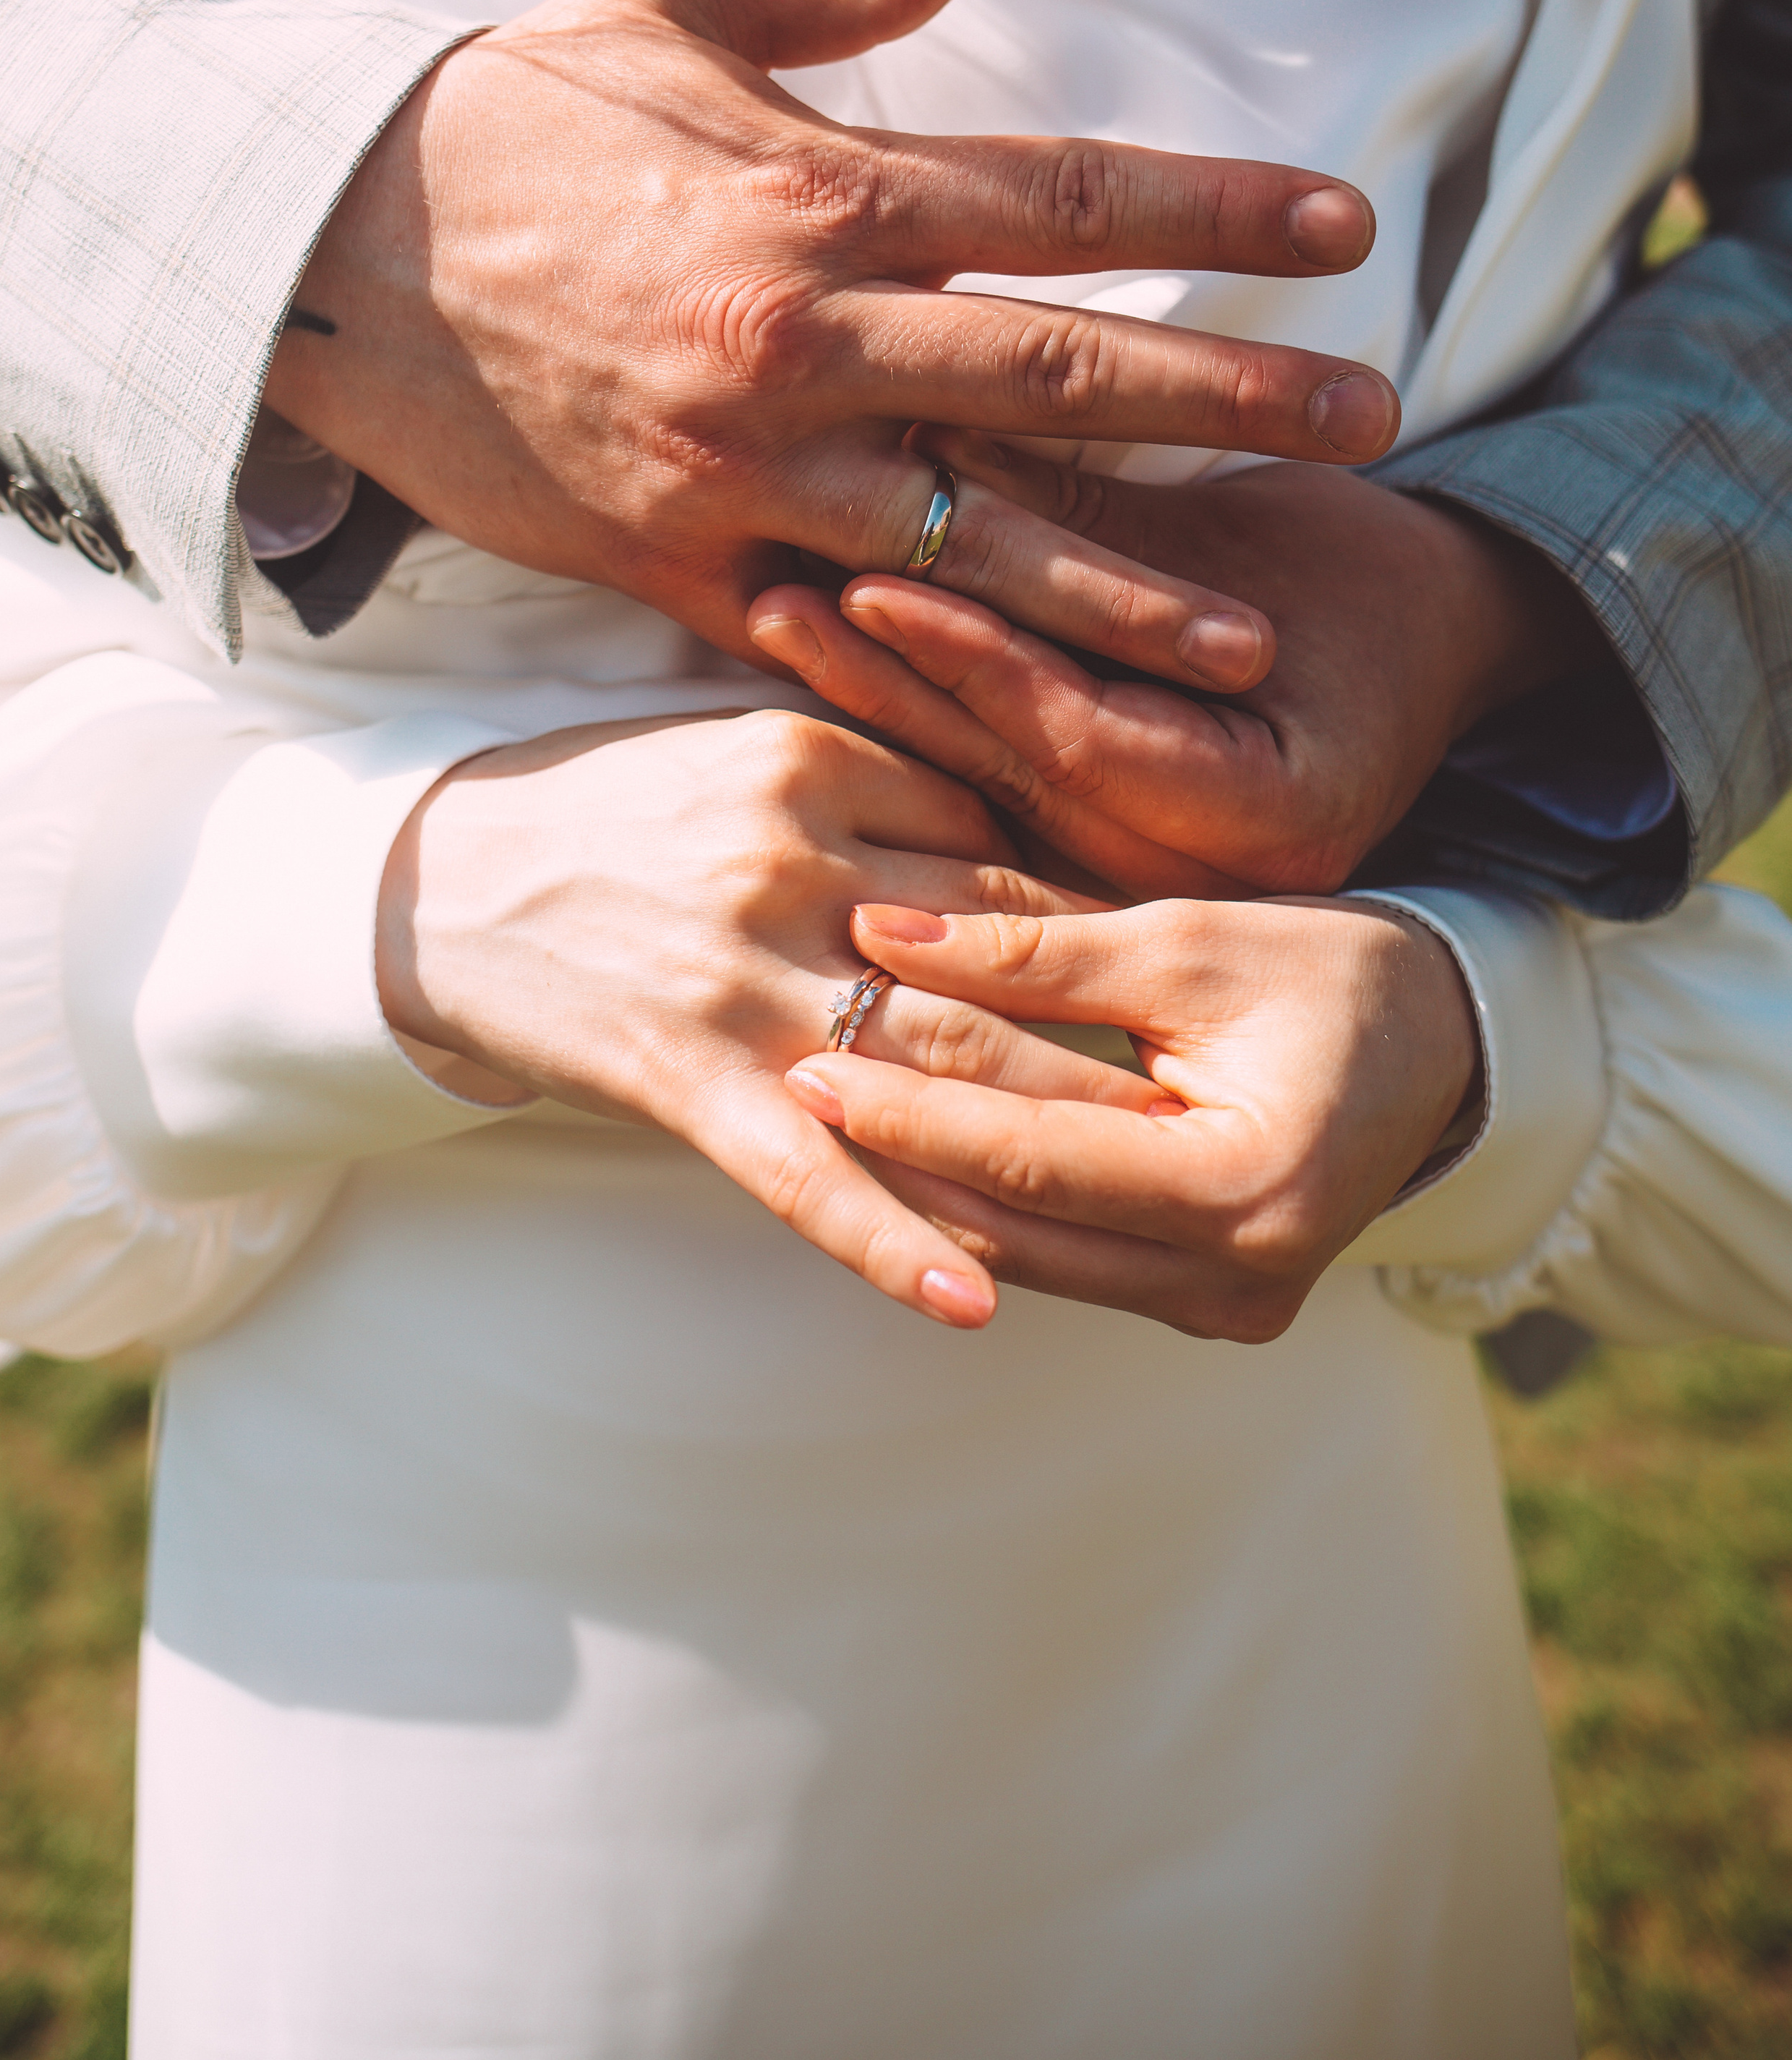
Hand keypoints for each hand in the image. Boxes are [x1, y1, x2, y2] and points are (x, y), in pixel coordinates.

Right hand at [266, 0, 1397, 697]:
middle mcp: (809, 334)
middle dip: (1231, 402)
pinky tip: (1029, 719)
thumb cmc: (503, 117)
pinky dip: (931, 672)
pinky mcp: (679, 560)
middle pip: (1064, 373)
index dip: (1221, 210)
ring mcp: (749, 464)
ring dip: (1123, 592)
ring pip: (974, 537)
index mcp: (825, 188)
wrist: (329, 249)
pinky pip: (831, 627)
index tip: (1345, 233)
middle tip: (1371, 426)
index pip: (1071, 199)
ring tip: (1248, 638)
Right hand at [375, 709, 1162, 1327]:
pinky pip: (805, 1173)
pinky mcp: (682, 1075)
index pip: (1000, 848)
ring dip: (1045, 1145)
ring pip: (928, 1070)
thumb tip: (1013, 849)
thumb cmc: (606, 814)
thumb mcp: (740, 754)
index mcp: (813, 762)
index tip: (1177, 976)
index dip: (1093, 921)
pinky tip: (974, 1302)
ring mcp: (738, 975)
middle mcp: (789, 861)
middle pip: (993, 960)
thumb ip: (874, 786)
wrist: (434, 884)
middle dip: (1106, 1034)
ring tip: (1159, 1205)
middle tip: (1225, 1097)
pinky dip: (890, 1242)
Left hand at [750, 448, 1608, 898]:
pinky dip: (924, 704)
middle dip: (892, 683)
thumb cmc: (1373, 574)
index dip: (977, 661)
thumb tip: (933, 441)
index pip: (1086, 740)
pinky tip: (832, 649)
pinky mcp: (1118, 843)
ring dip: (882, 696)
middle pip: (1015, 772)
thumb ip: (1094, 527)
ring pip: (993, 778)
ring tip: (773, 614)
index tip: (873, 585)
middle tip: (773, 603)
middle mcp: (1209, 875)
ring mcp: (1161, 871)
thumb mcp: (1248, 544)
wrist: (1441, 635)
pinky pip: (1003, 775)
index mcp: (1273, 819)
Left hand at [783, 893, 1480, 1340]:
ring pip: (1032, 1256)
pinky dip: (992, 1203)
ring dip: (930, 1187)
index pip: (1041, 1162)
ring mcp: (1224, 1307)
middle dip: (902, 1157)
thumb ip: (1039, 954)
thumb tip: (882, 934)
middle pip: (1023, 1228)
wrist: (1446, 1041)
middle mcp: (1240, 1280)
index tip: (813, 1066)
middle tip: (795, 1083)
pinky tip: (910, 1149)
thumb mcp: (1192, 943)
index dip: (919, 1116)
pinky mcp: (1205, 1301)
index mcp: (1252, 1191)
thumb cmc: (1335, 972)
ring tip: (830, 1111)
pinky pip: (1068, 1259)